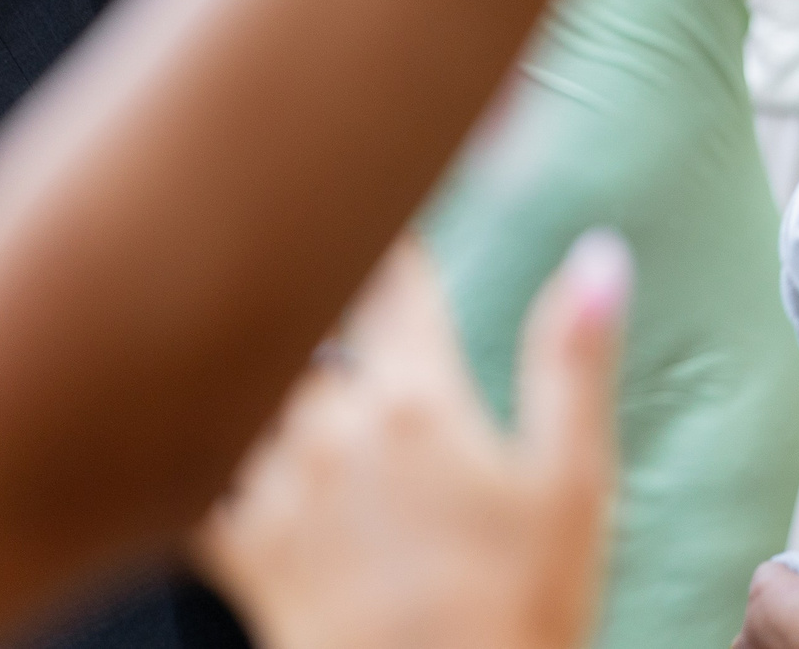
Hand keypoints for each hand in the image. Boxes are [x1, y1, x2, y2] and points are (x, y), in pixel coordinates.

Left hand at [196, 237, 629, 648]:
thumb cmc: (517, 618)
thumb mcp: (572, 491)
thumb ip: (573, 364)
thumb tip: (600, 256)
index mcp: (418, 401)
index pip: (391, 272)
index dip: (388, 223)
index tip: (380, 192)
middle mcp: (334, 425)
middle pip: (303, 311)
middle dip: (311, 279)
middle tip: (307, 244)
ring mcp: (277, 481)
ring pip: (246, 373)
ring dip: (257, 349)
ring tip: (251, 318)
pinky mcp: (235, 540)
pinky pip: (198, 459)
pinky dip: (204, 431)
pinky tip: (212, 420)